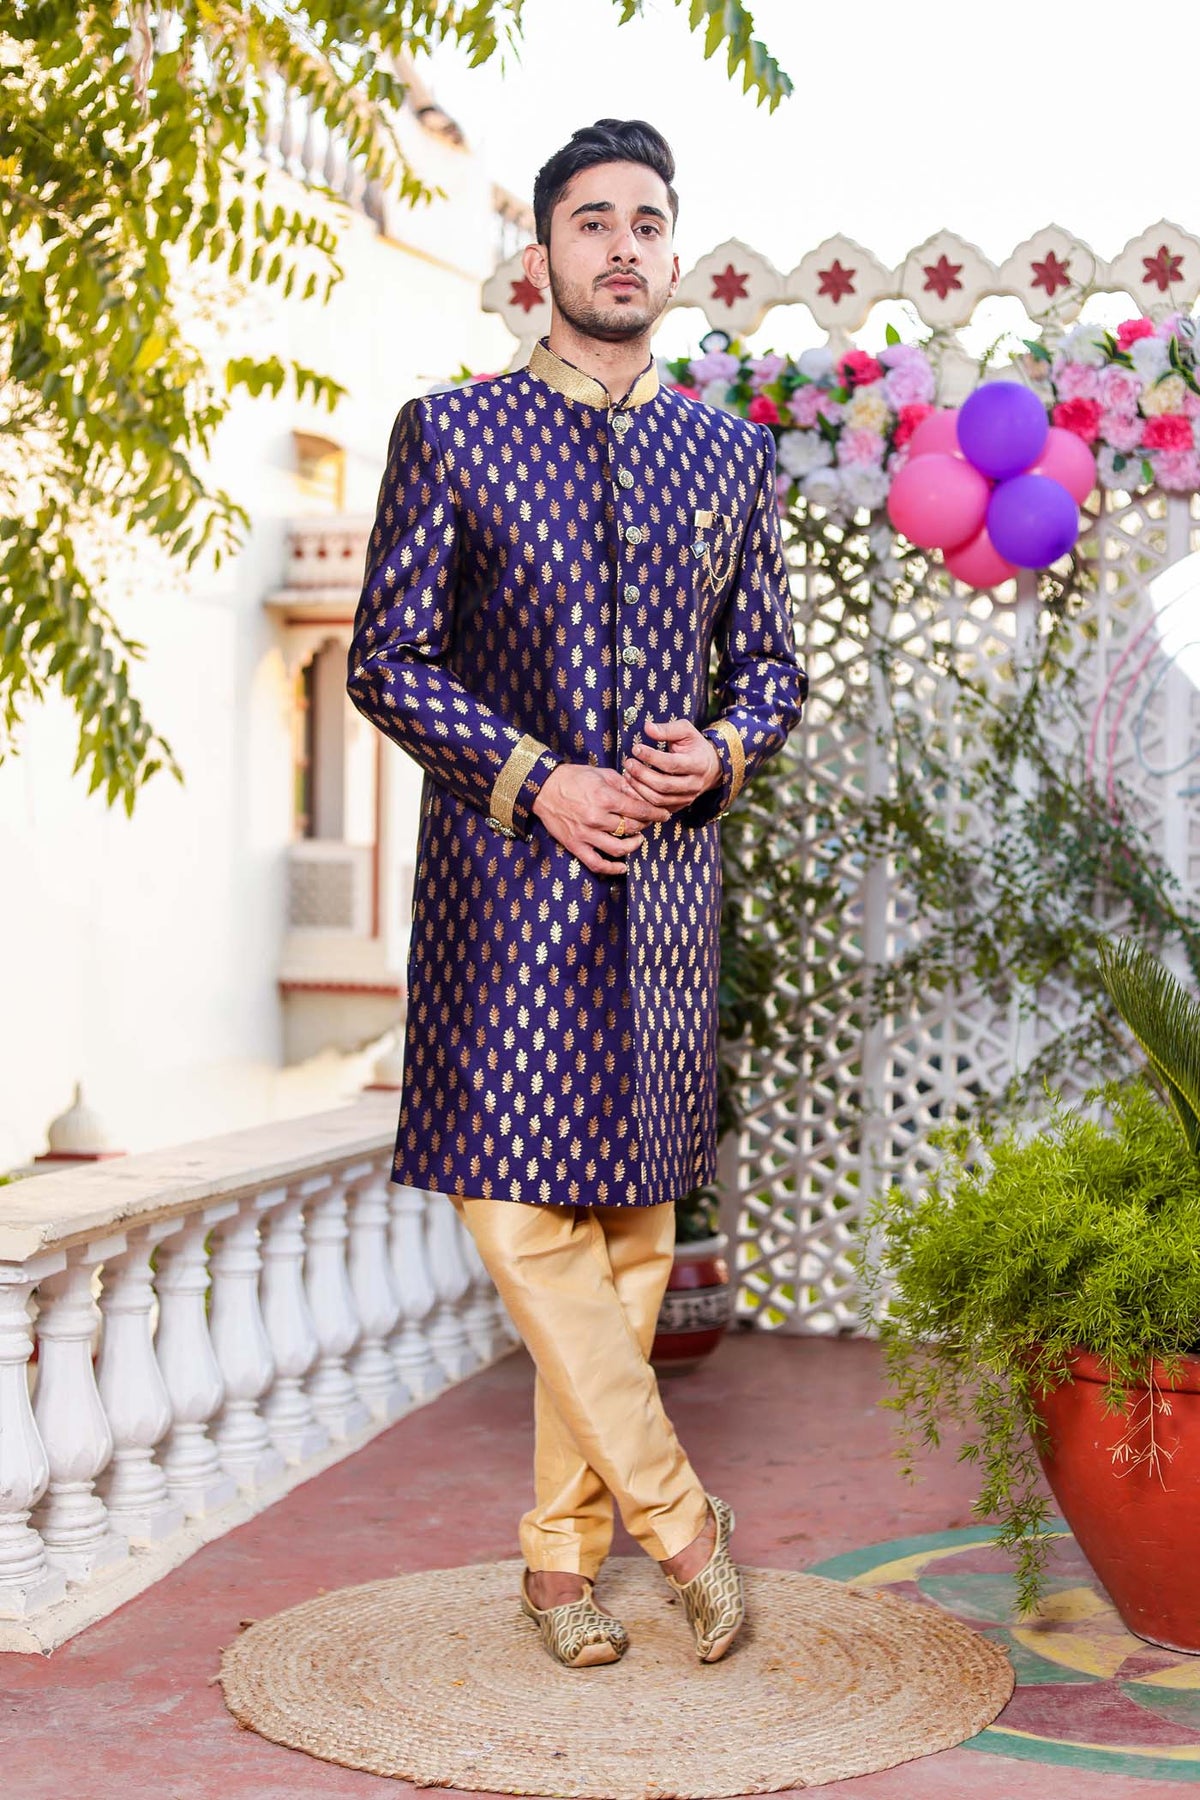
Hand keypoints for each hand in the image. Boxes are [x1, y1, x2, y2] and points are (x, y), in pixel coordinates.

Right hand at [532, 762, 668, 876]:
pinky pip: (597, 863)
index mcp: (605, 798)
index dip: (655, 814)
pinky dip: (612, 868)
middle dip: (644, 826)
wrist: (543, 787)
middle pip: (631, 828)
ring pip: (619, 848)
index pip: (639, 810)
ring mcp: (586, 834)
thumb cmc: (573, 778)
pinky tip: (623, 866)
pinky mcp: (576, 845)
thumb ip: (624, 786)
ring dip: (633, 846)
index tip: (664, 815)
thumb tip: (643, 796)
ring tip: (637, 840)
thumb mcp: (602, 774)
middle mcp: (597, 818)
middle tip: (648, 823)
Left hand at [623, 718, 721, 816]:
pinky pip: (657, 808)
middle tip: (629, 763)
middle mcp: (694, 784)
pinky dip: (642, 799)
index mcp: (698, 764)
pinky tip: (632, 786)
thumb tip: (647, 727)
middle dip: (642, 774)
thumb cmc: (694, 746)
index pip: (672, 764)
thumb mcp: (686, 731)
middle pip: (664, 785)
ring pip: (659, 799)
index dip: (651, 757)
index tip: (636, 748)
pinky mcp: (679, 806)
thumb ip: (667, 729)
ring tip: (628, 774)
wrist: (710, 767)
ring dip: (639, 788)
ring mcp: (687, 798)